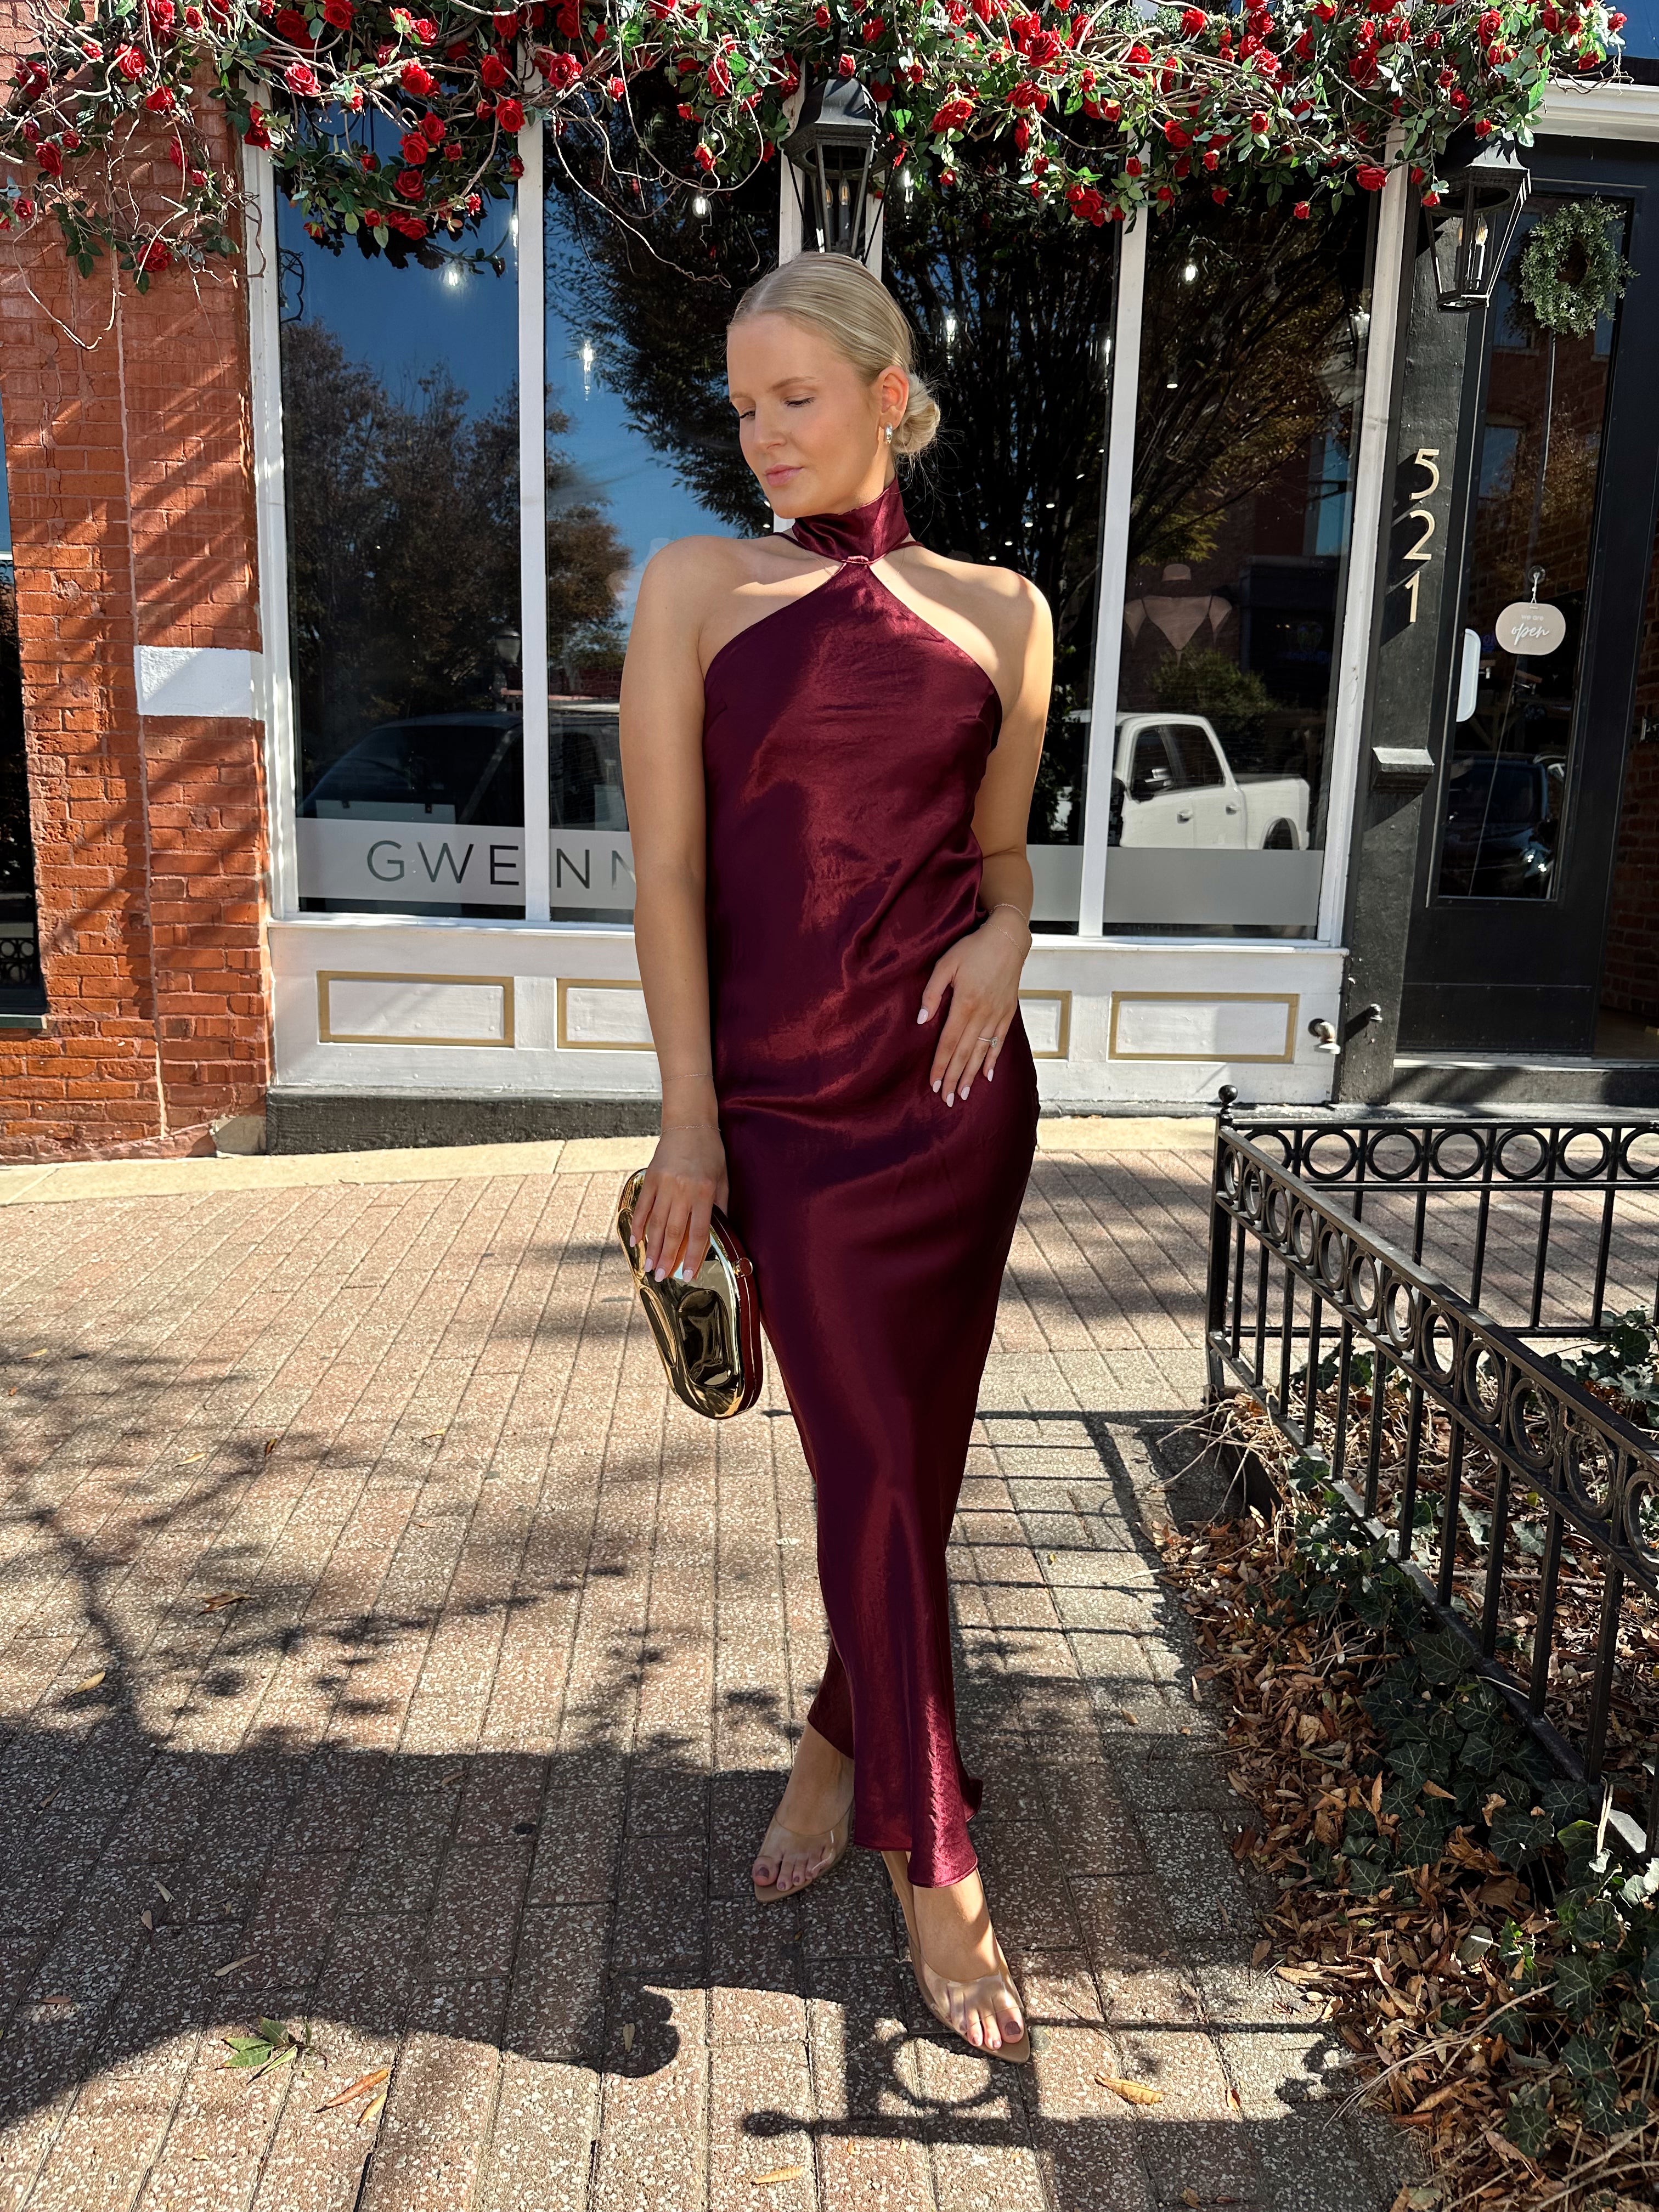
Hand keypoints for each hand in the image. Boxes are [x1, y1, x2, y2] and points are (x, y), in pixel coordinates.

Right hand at [629, 1123, 728, 1281]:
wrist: (689, 1123)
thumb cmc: (710, 1152)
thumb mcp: (722, 1179)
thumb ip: (719, 1207)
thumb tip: (717, 1234)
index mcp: (703, 1192)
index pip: (699, 1233)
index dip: (692, 1257)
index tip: (687, 1274)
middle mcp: (682, 1190)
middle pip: (673, 1232)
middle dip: (667, 1258)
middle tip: (661, 1277)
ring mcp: (663, 1184)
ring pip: (655, 1223)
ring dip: (651, 1248)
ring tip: (648, 1267)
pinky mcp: (650, 1178)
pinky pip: (643, 1206)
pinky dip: (638, 1225)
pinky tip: (636, 1240)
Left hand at [917, 910, 1029, 1105]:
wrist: (1008, 940)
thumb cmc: (973, 949)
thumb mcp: (946, 964)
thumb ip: (932, 993)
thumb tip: (922, 1020)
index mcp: (965, 1004)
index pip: (948, 1042)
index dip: (940, 1065)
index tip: (934, 1084)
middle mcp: (982, 1015)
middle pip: (964, 1053)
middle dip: (955, 1078)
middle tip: (947, 1100)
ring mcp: (997, 1016)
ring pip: (981, 1052)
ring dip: (971, 1075)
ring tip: (964, 1094)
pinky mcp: (1007, 1013)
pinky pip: (999, 1042)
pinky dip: (992, 1060)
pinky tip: (986, 1076)